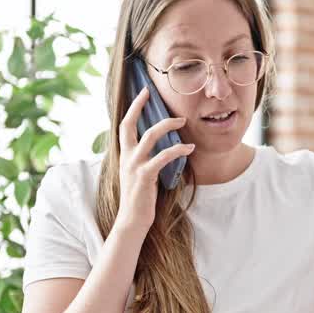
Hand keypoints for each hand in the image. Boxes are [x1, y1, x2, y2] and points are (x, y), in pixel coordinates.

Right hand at [115, 87, 194, 231]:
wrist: (132, 219)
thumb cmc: (140, 197)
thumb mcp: (140, 173)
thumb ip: (146, 158)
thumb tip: (162, 145)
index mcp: (124, 155)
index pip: (124, 125)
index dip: (133, 108)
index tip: (143, 93)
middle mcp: (126, 157)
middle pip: (129, 124)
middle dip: (140, 106)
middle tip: (152, 93)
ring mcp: (134, 166)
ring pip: (149, 136)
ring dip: (168, 126)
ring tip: (183, 121)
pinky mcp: (144, 176)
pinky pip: (162, 157)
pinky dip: (177, 150)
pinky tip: (189, 148)